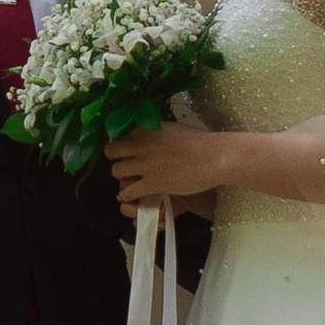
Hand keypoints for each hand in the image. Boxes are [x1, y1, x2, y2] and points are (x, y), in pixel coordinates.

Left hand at [105, 119, 231, 213]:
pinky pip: (128, 191)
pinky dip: (126, 195)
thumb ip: (156, 131)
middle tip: (121, 162)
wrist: (213, 157)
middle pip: (111, 151)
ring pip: (116, 172)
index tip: (123, 145)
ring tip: (127, 180)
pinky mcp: (151, 183)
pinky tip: (129, 196)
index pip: (119, 132)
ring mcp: (145, 165)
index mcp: (147, 129)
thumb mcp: (172, 128)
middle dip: (114, 158)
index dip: (119, 140)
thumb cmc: (199, 141)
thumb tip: (150, 135)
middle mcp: (141, 145)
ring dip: (120, 177)